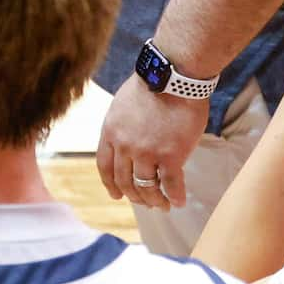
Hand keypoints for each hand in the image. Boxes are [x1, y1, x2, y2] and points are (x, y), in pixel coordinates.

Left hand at [96, 71, 205, 209]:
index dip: (110, 184)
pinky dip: (175, 196)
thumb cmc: (152, 85)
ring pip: (146, 187)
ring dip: (154, 200)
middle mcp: (125, 146)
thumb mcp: (122, 106)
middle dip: (134, 196)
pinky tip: (179, 202)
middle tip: (145, 203)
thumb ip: (122, 127)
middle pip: (125, 181)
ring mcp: (147, 153)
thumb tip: (127, 140)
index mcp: (110, 133)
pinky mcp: (171, 156)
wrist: (174, 77)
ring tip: (162, 206)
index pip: (105, 166)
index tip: (117, 194)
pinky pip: (171, 184)